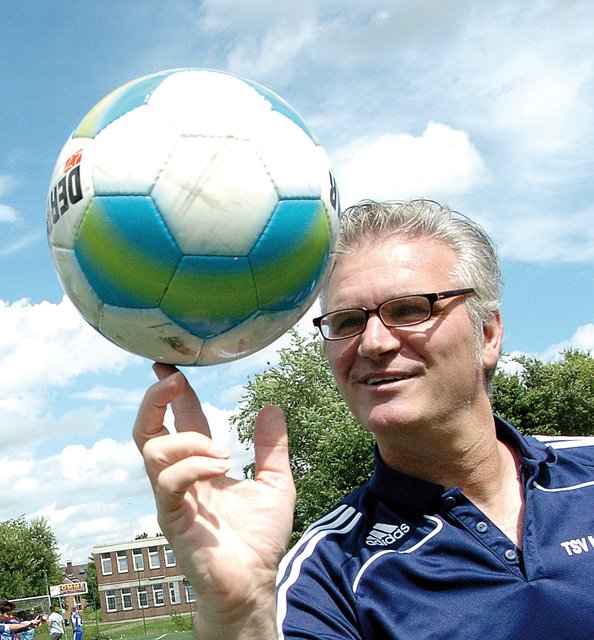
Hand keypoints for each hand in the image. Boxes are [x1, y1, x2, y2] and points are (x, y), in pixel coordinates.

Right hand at [133, 364, 295, 638]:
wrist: (255, 580)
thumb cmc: (259, 537)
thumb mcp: (275, 481)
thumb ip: (271, 447)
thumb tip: (272, 407)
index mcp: (201, 465)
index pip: (181, 421)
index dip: (176, 394)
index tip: (172, 367)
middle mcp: (181, 477)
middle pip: (147, 430)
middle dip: (155, 400)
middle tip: (172, 379)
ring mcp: (173, 497)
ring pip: (154, 450)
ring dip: (189, 440)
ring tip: (223, 453)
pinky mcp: (172, 518)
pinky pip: (168, 481)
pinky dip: (193, 465)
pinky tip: (219, 468)